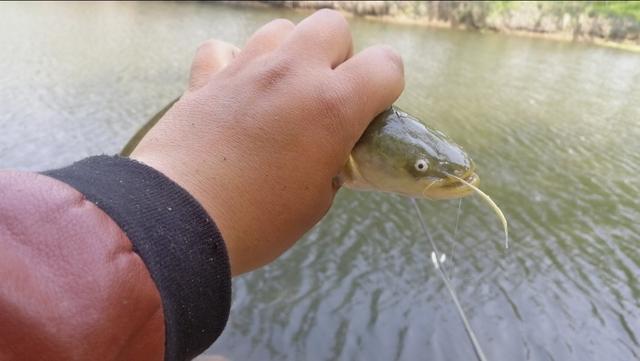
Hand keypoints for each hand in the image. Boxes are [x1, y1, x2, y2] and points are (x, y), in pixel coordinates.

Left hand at [131, 9, 403, 274]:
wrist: (178, 220)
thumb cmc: (258, 221)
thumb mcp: (316, 200)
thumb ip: (332, 160)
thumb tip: (328, 148)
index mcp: (332, 105)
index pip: (387, 64)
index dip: (385, 87)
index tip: (370, 110)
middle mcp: (292, 73)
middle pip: (332, 25)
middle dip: (337, 56)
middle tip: (323, 97)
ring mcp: (244, 69)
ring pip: (280, 29)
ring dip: (289, 54)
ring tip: (279, 92)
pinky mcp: (205, 77)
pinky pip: (222, 49)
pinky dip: (232, 65)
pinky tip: (233, 93)